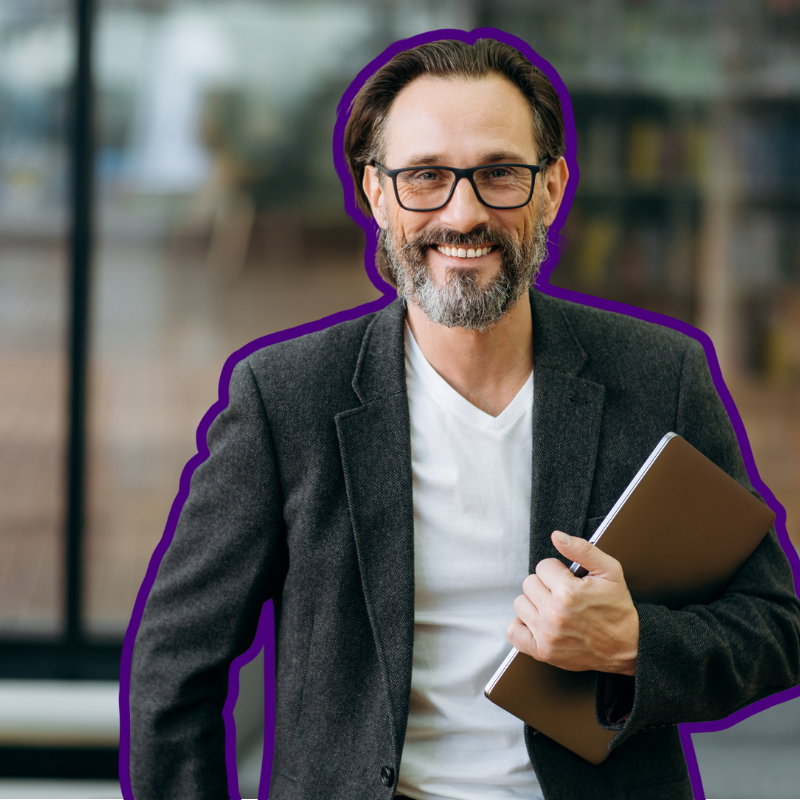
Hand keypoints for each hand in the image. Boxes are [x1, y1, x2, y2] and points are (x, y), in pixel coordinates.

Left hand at [506, 531, 638, 674]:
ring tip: (553, 608)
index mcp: (569, 592)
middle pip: (529, 583)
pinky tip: (538, 622)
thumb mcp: (610, 572)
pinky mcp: (542, 651)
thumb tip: (557, 536)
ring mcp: (547, 635)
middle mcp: (555, 614)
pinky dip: (522, 626)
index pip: (543, 566)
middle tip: (563, 595)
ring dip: (534, 604)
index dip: (558, 571)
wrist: (627, 648)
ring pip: (520, 604)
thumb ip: (582, 549)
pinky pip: (514, 632)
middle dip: (545, 585)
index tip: (570, 580)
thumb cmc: (618, 609)